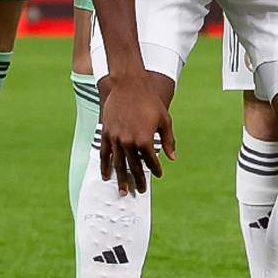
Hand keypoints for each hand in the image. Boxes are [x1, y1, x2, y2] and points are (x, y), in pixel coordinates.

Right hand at [98, 75, 174, 194]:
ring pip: (118, 164)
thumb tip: (172, 158)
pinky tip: (107, 176)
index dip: (155, 169)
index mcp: (145, 139)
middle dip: (137, 180)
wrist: (128, 86)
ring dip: (121, 179)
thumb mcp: (164, 120)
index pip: (151, 160)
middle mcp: (129, 142)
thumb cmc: (149, 102)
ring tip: (123, 191)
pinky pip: (105, 154)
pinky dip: (106, 166)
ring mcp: (115, 139)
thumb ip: (168, 140)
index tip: (158, 175)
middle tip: (140, 191)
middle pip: (133, 166)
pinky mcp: (106, 134)